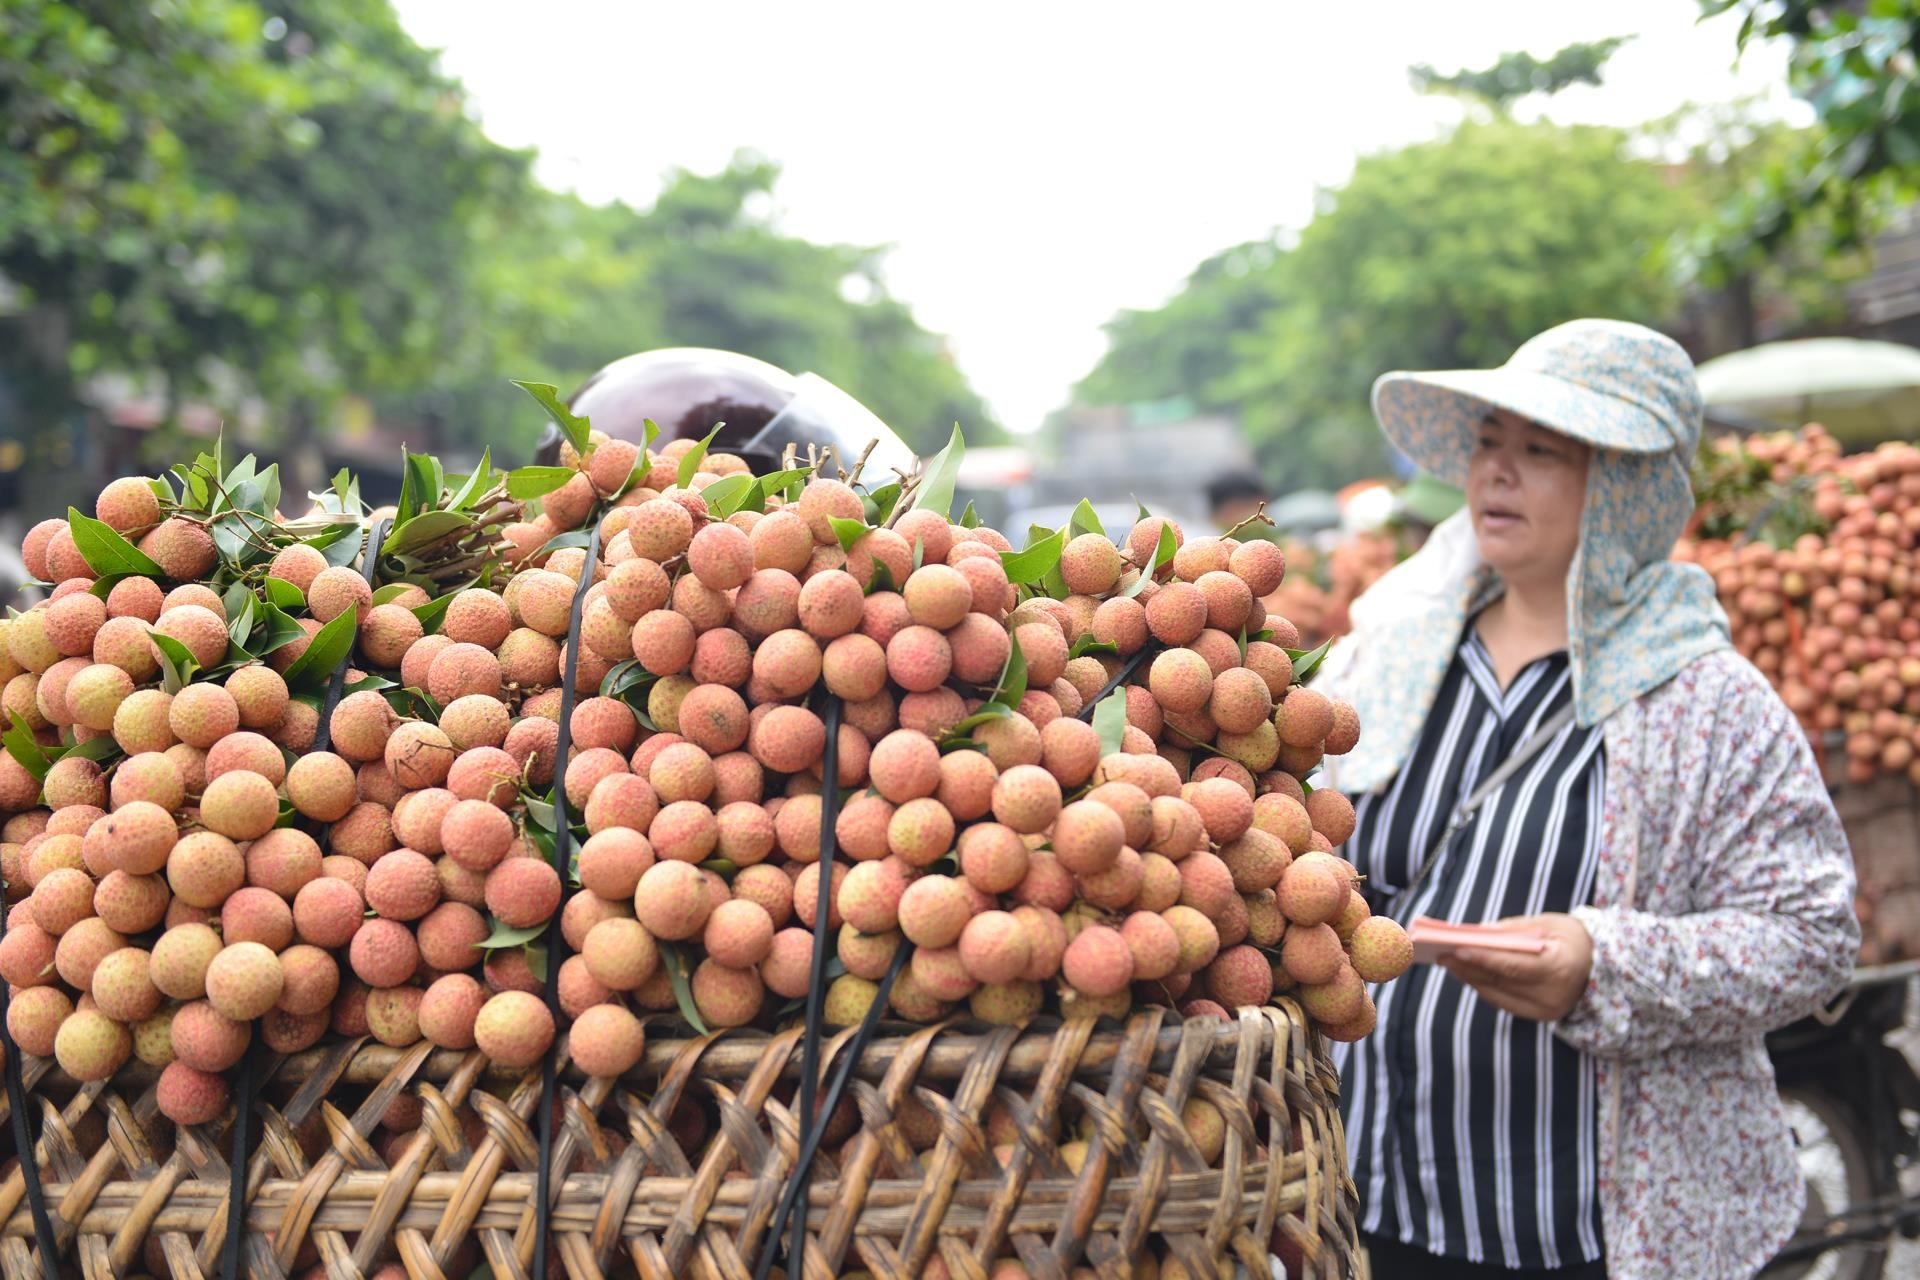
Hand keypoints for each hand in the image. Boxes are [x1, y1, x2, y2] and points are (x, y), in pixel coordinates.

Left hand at [1436, 912, 1593, 1021]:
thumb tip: (1475, 934)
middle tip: (1440, 952)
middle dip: (1468, 967)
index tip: (1456, 949)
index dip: (1483, 959)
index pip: (1513, 966)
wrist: (1602, 965)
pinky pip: (1504, 1002)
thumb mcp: (1547, 924)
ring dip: (1470, 978)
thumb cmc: (1571, 937)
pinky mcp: (1541, 1016)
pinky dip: (1484, 986)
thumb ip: (1512, 930)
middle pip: (1500, 982)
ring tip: (1447, 961)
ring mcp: (1547, 1010)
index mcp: (1559, 967)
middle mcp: (1553, 994)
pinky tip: (1467, 973)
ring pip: (1498, 995)